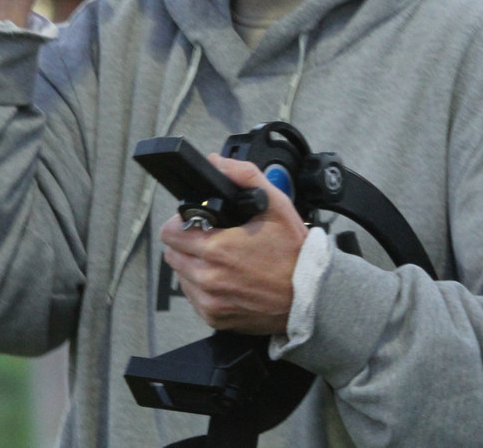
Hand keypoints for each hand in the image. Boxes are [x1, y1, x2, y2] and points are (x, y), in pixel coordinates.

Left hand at [159, 154, 307, 335]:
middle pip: (173, 254)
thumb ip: (244, 176)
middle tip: (211, 238)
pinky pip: (195, 299)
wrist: (312, 296)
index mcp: (217, 250)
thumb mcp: (276, 205)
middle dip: (188, 243)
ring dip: (194, 266)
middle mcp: (209, 279)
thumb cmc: (295, 253)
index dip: (182, 222)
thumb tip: (217, 163)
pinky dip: (204, 288)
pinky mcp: (216, 319)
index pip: (170, 232)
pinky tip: (227, 279)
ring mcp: (211, 302)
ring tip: (222, 260)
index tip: (198, 222)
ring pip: (182, 276)